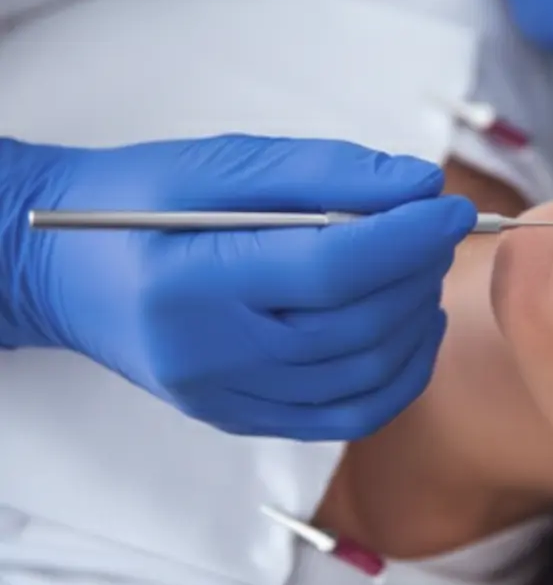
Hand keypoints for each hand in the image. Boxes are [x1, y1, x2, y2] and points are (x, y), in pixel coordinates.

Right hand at [2, 136, 475, 440]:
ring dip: (414, 316)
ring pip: (363, 373)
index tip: (454, 206)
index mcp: (190, 282)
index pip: (330, 269)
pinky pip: (348, 415)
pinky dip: (399, 372)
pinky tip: (409, 325)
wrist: (66, 269)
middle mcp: (209, 356)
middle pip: (354, 324)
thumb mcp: (224, 165)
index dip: (408, 237)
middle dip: (418, 270)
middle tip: (436, 227)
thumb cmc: (143, 202)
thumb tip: (421, 186)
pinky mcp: (244, 419)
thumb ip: (326, 171)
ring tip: (420, 266)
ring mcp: (226, 399)